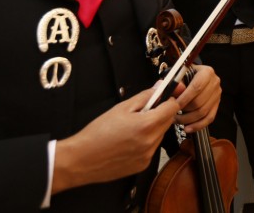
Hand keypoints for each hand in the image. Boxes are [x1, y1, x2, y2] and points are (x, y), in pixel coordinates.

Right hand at [52, 86, 179, 193]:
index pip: (173, 108)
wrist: (80, 160)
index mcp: (146, 125)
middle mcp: (150, 142)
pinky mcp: (143, 165)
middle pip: (168, 122)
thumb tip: (159, 87)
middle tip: (142, 112)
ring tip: (132, 128)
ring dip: (153, 129)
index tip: (164, 98)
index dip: (169, 100)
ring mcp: (148, 156)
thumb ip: (144, 97)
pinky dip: (146, 142)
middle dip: (159, 114)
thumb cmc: (96, 134)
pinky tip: (129, 141)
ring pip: (160, 135)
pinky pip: (152, 148)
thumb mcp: (121, 108)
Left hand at [173, 64, 220, 133]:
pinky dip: (198, 125)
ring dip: (188, 119)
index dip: (184, 98)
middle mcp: (215, 82)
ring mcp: (217, 94)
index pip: (196, 87)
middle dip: (184, 110)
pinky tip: (187, 129)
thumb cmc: (184, 76)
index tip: (173, 106)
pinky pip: (209, 118)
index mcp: (207, 72)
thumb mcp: (178, 74)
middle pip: (199, 102)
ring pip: (203, 112)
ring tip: (177, 120)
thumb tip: (176, 89)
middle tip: (172, 114)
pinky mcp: (217, 104)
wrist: (193, 76)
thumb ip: (175, 82)